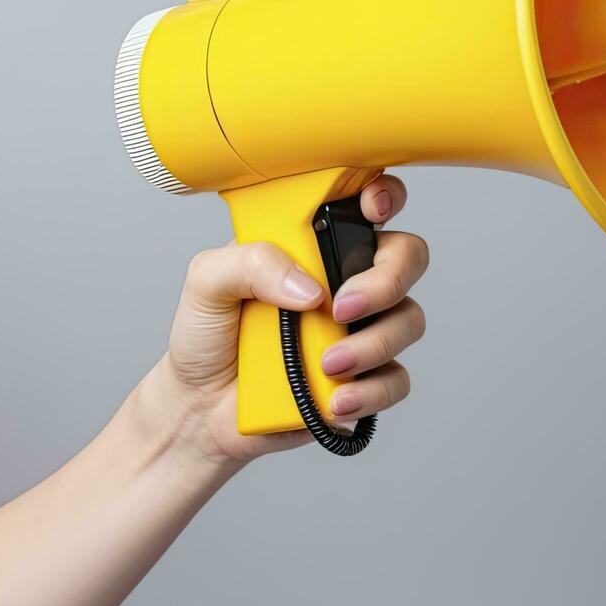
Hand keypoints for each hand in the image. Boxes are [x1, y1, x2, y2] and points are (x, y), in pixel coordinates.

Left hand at [151, 174, 429, 465]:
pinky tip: (337, 399)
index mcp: (314, 246)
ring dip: (373, 343)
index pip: (367, 205)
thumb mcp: (206, 282)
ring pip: (408, 321)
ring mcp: (359, 330)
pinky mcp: (363, 378)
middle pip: (407, 259)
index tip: (372, 210)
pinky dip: (371, 391)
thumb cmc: (206, 337)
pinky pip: (396, 380)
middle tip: (343, 306)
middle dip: (388, 280)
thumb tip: (308, 285)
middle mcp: (346, 281)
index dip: (385, 196)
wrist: (198, 409)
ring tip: (327, 365)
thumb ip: (250, 262)